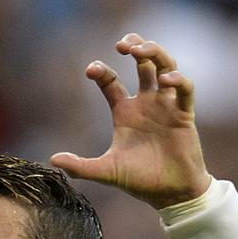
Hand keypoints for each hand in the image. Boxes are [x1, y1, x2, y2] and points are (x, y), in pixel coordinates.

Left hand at [50, 34, 211, 209]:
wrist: (171, 194)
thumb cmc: (139, 181)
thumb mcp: (106, 172)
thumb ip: (80, 167)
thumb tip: (52, 160)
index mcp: (124, 112)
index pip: (111, 82)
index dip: (101, 72)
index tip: (90, 69)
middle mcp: (146, 103)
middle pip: (142, 64)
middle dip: (134, 48)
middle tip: (122, 44)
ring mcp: (166, 106)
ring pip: (165, 67)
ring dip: (154, 54)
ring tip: (140, 50)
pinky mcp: (184, 114)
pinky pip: (185, 89)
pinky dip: (178, 80)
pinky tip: (165, 80)